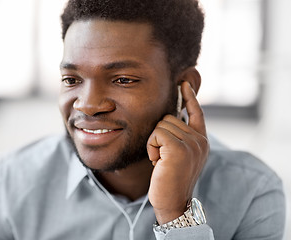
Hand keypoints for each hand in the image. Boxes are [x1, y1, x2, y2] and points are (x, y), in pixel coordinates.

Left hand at [147, 81, 208, 223]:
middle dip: (160, 135)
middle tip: (163, 156)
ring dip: (154, 142)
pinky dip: (151, 147)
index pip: (196, 113)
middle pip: (170, 118)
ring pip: (161, 125)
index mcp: (201, 140)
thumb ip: (180, 137)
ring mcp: (192, 143)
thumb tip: (170, 119)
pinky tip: (156, 161)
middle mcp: (200, 140)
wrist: (172, 201)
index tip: (183, 83)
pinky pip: (156, 134)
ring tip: (161, 160)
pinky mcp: (179, 148)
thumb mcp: (180, 155)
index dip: (190, 97)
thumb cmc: (171, 179)